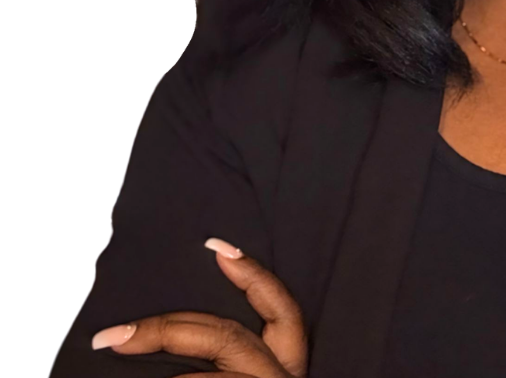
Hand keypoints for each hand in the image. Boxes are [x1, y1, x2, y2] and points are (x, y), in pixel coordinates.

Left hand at [91, 239, 307, 377]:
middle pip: (226, 341)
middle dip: (167, 331)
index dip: (254, 276)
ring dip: (157, 367)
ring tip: (115, 359)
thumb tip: (171, 336)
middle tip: (112, 336)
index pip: (282, 310)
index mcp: (285, 368)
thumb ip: (224, 359)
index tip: (217, 247)